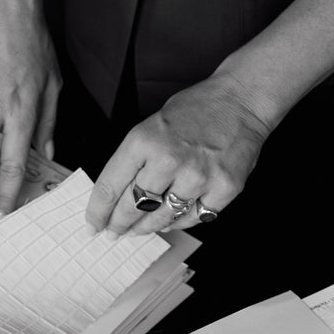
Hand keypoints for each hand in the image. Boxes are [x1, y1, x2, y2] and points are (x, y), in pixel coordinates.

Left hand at [84, 73, 272, 236]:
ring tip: (140, 228)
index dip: (98, 212)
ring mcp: (198, 176)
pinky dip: (180, 221)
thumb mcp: (150, 127)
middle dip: (120, 225)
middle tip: (115, 232)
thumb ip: (134, 161)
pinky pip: (193, 218)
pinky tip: (172, 219)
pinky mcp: (223, 188)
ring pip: (162, 218)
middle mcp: (169, 159)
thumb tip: (115, 198)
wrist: (240, 101)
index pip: (110, 187)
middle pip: (133, 207)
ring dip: (148, 227)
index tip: (93, 225)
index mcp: (143, 140)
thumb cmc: (194, 111)